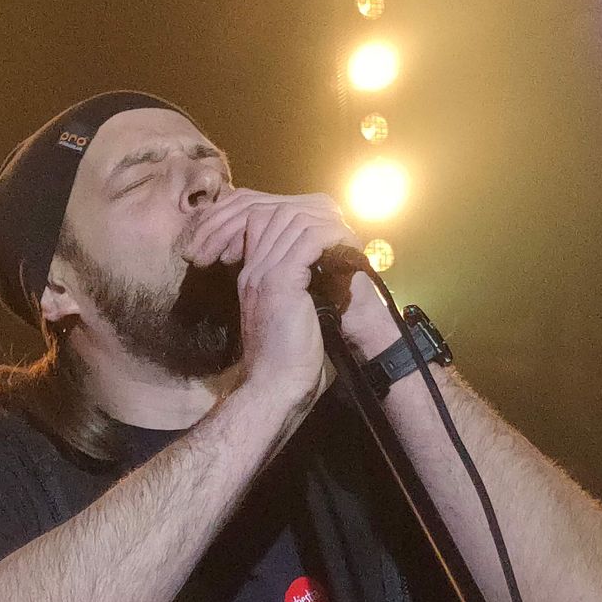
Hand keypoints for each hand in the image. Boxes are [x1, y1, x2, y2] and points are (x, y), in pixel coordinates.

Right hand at [186, 188, 399, 367]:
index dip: (296, 218)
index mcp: (252, 277)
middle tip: (342, 228)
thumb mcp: (290, 319)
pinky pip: (307, 241)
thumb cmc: (287, 363)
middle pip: (275, 213)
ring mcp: (263, 274)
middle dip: (313, 215)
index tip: (328, 232)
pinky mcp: (279, 282)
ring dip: (326, 225)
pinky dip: (331, 238)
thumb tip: (328, 280)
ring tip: (349, 238)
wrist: (275, 388)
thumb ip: (299, 294)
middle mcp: (253, 270)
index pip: (262, 222)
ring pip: (292, 221)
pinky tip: (347, 248)